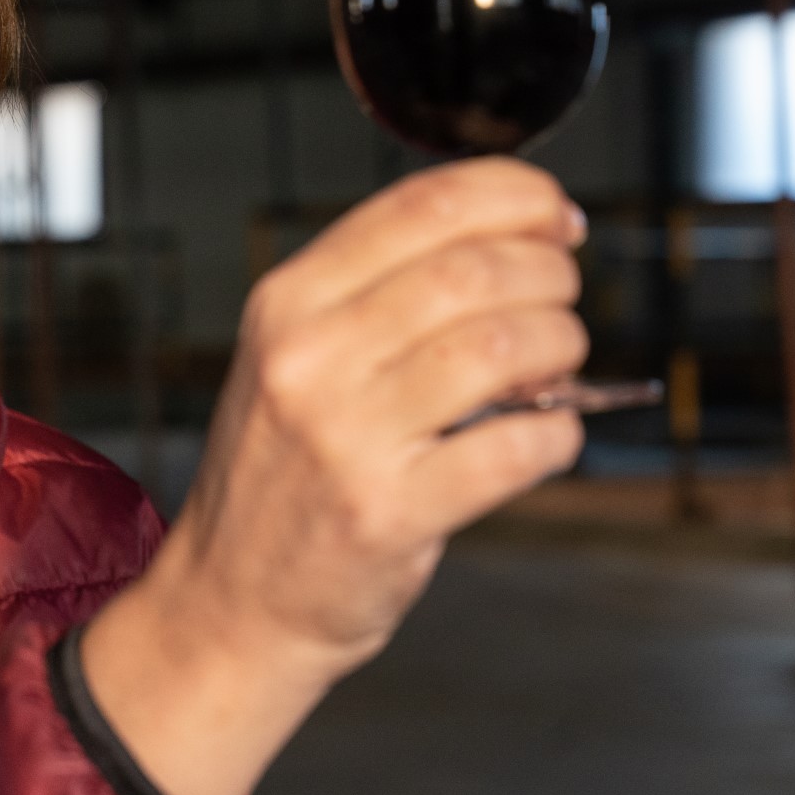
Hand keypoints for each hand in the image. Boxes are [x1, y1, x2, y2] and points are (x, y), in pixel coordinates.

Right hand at [81, 157, 588, 794]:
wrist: (231, 600)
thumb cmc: (283, 472)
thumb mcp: (293, 356)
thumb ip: (379, 295)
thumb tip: (519, 239)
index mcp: (288, 301)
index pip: (422, 204)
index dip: (514, 194)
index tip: (554, 214)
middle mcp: (308, 357)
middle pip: (474, 269)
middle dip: (549, 273)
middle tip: (563, 300)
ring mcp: (345, 435)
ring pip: (503, 347)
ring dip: (561, 347)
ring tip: (556, 365)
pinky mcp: (388, 511)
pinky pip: (517, 447)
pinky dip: (558, 435)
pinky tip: (546, 437)